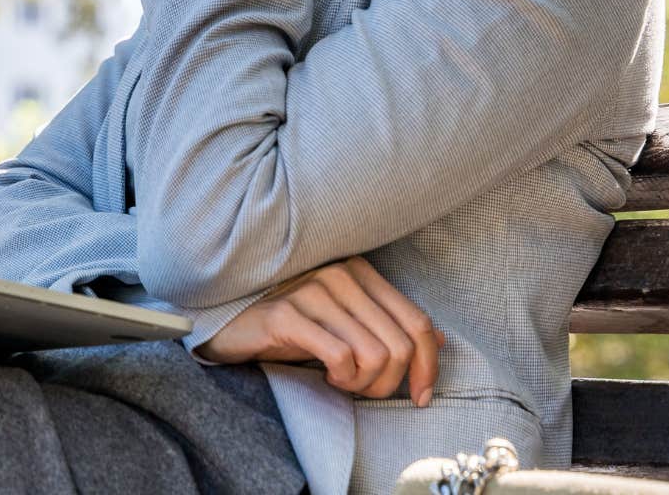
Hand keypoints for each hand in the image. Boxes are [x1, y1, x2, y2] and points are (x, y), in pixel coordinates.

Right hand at [191, 255, 446, 404]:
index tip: (419, 396)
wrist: (229, 321)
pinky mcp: (286, 315)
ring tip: (342, 382)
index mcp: (361, 272)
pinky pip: (339, 357)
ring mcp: (312, 291)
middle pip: (400, 346)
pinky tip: (326, 376)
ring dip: (363, 384)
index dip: (428, 367)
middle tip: (364, 391)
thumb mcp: (345, 322)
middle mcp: (340, 274)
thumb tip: (439, 340)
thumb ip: (388, 324)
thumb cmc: (292, 324)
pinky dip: (341, 378)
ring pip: (374, 355)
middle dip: (389, 384)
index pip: (418, 323)